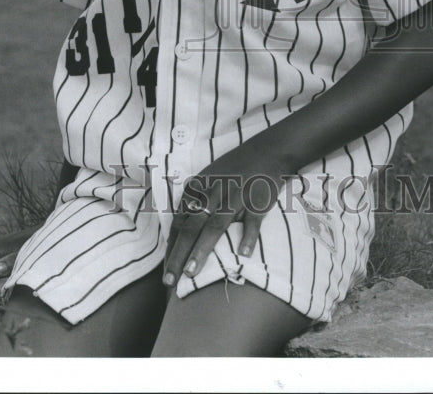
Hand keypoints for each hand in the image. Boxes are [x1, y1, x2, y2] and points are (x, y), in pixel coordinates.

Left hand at [162, 142, 287, 287]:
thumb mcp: (208, 180)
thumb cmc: (234, 171)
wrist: (266, 151)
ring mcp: (235, 196)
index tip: (166, 274)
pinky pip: (252, 220)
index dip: (171, 250)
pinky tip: (243, 255)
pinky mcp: (257, 200)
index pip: (179, 223)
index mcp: (198, 189)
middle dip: (179, 256)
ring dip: (202, 249)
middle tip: (170, 282)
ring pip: (215, 225)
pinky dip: (248, 237)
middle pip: (191, 227)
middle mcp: (213, 193)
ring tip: (192, 273)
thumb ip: (194, 204)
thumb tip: (178, 234)